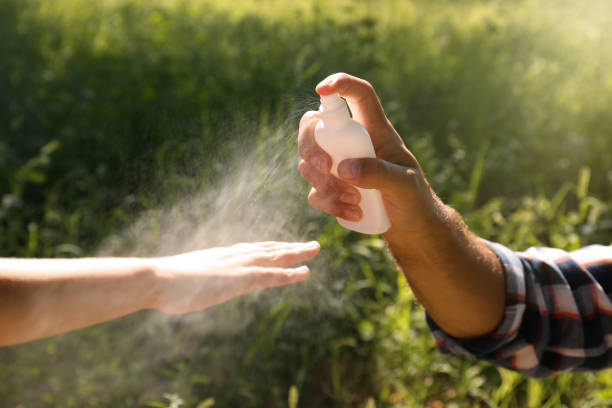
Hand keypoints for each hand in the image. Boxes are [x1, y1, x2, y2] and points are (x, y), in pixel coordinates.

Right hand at [151, 241, 319, 313]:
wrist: (156, 279)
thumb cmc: (162, 282)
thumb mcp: (183, 279)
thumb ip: (194, 280)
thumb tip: (189, 286)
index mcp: (220, 256)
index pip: (252, 250)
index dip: (271, 248)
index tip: (284, 247)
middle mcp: (232, 256)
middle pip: (268, 249)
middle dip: (289, 247)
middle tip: (310, 244)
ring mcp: (237, 265)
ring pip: (274, 257)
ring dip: (296, 253)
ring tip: (314, 250)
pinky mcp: (239, 278)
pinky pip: (271, 275)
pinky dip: (289, 274)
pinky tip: (304, 272)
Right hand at [298, 73, 442, 244]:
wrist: (410, 226)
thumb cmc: (413, 197)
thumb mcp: (404, 184)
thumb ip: (378, 173)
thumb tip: (343, 169)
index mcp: (374, 130)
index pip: (358, 96)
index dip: (341, 84)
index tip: (323, 89)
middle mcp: (351, 142)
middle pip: (314, 126)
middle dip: (310, 145)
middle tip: (325, 166)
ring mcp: (337, 165)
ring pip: (308, 162)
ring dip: (325, 184)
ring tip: (356, 201)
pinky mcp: (330, 189)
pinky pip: (313, 192)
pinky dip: (329, 204)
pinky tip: (353, 213)